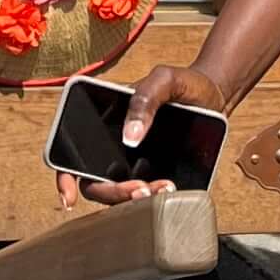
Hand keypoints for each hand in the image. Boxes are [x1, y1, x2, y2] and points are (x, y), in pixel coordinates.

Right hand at [55, 61, 222, 209]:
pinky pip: (145, 197)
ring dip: (134, 200)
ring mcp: (134, 165)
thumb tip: (130, 137)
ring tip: (161, 188)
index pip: (72, 152)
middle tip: (139, 188)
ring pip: (120, 195)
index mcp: (104, 121)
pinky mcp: (155, 176)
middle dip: (112, 193)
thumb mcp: (165, 79)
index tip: (69, 197)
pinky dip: (153, 200)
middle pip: (95, 183)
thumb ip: (146, 98)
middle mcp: (114, 147)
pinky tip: (169, 189)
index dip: (64, 177)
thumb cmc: (184, 83)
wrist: (215, 96)